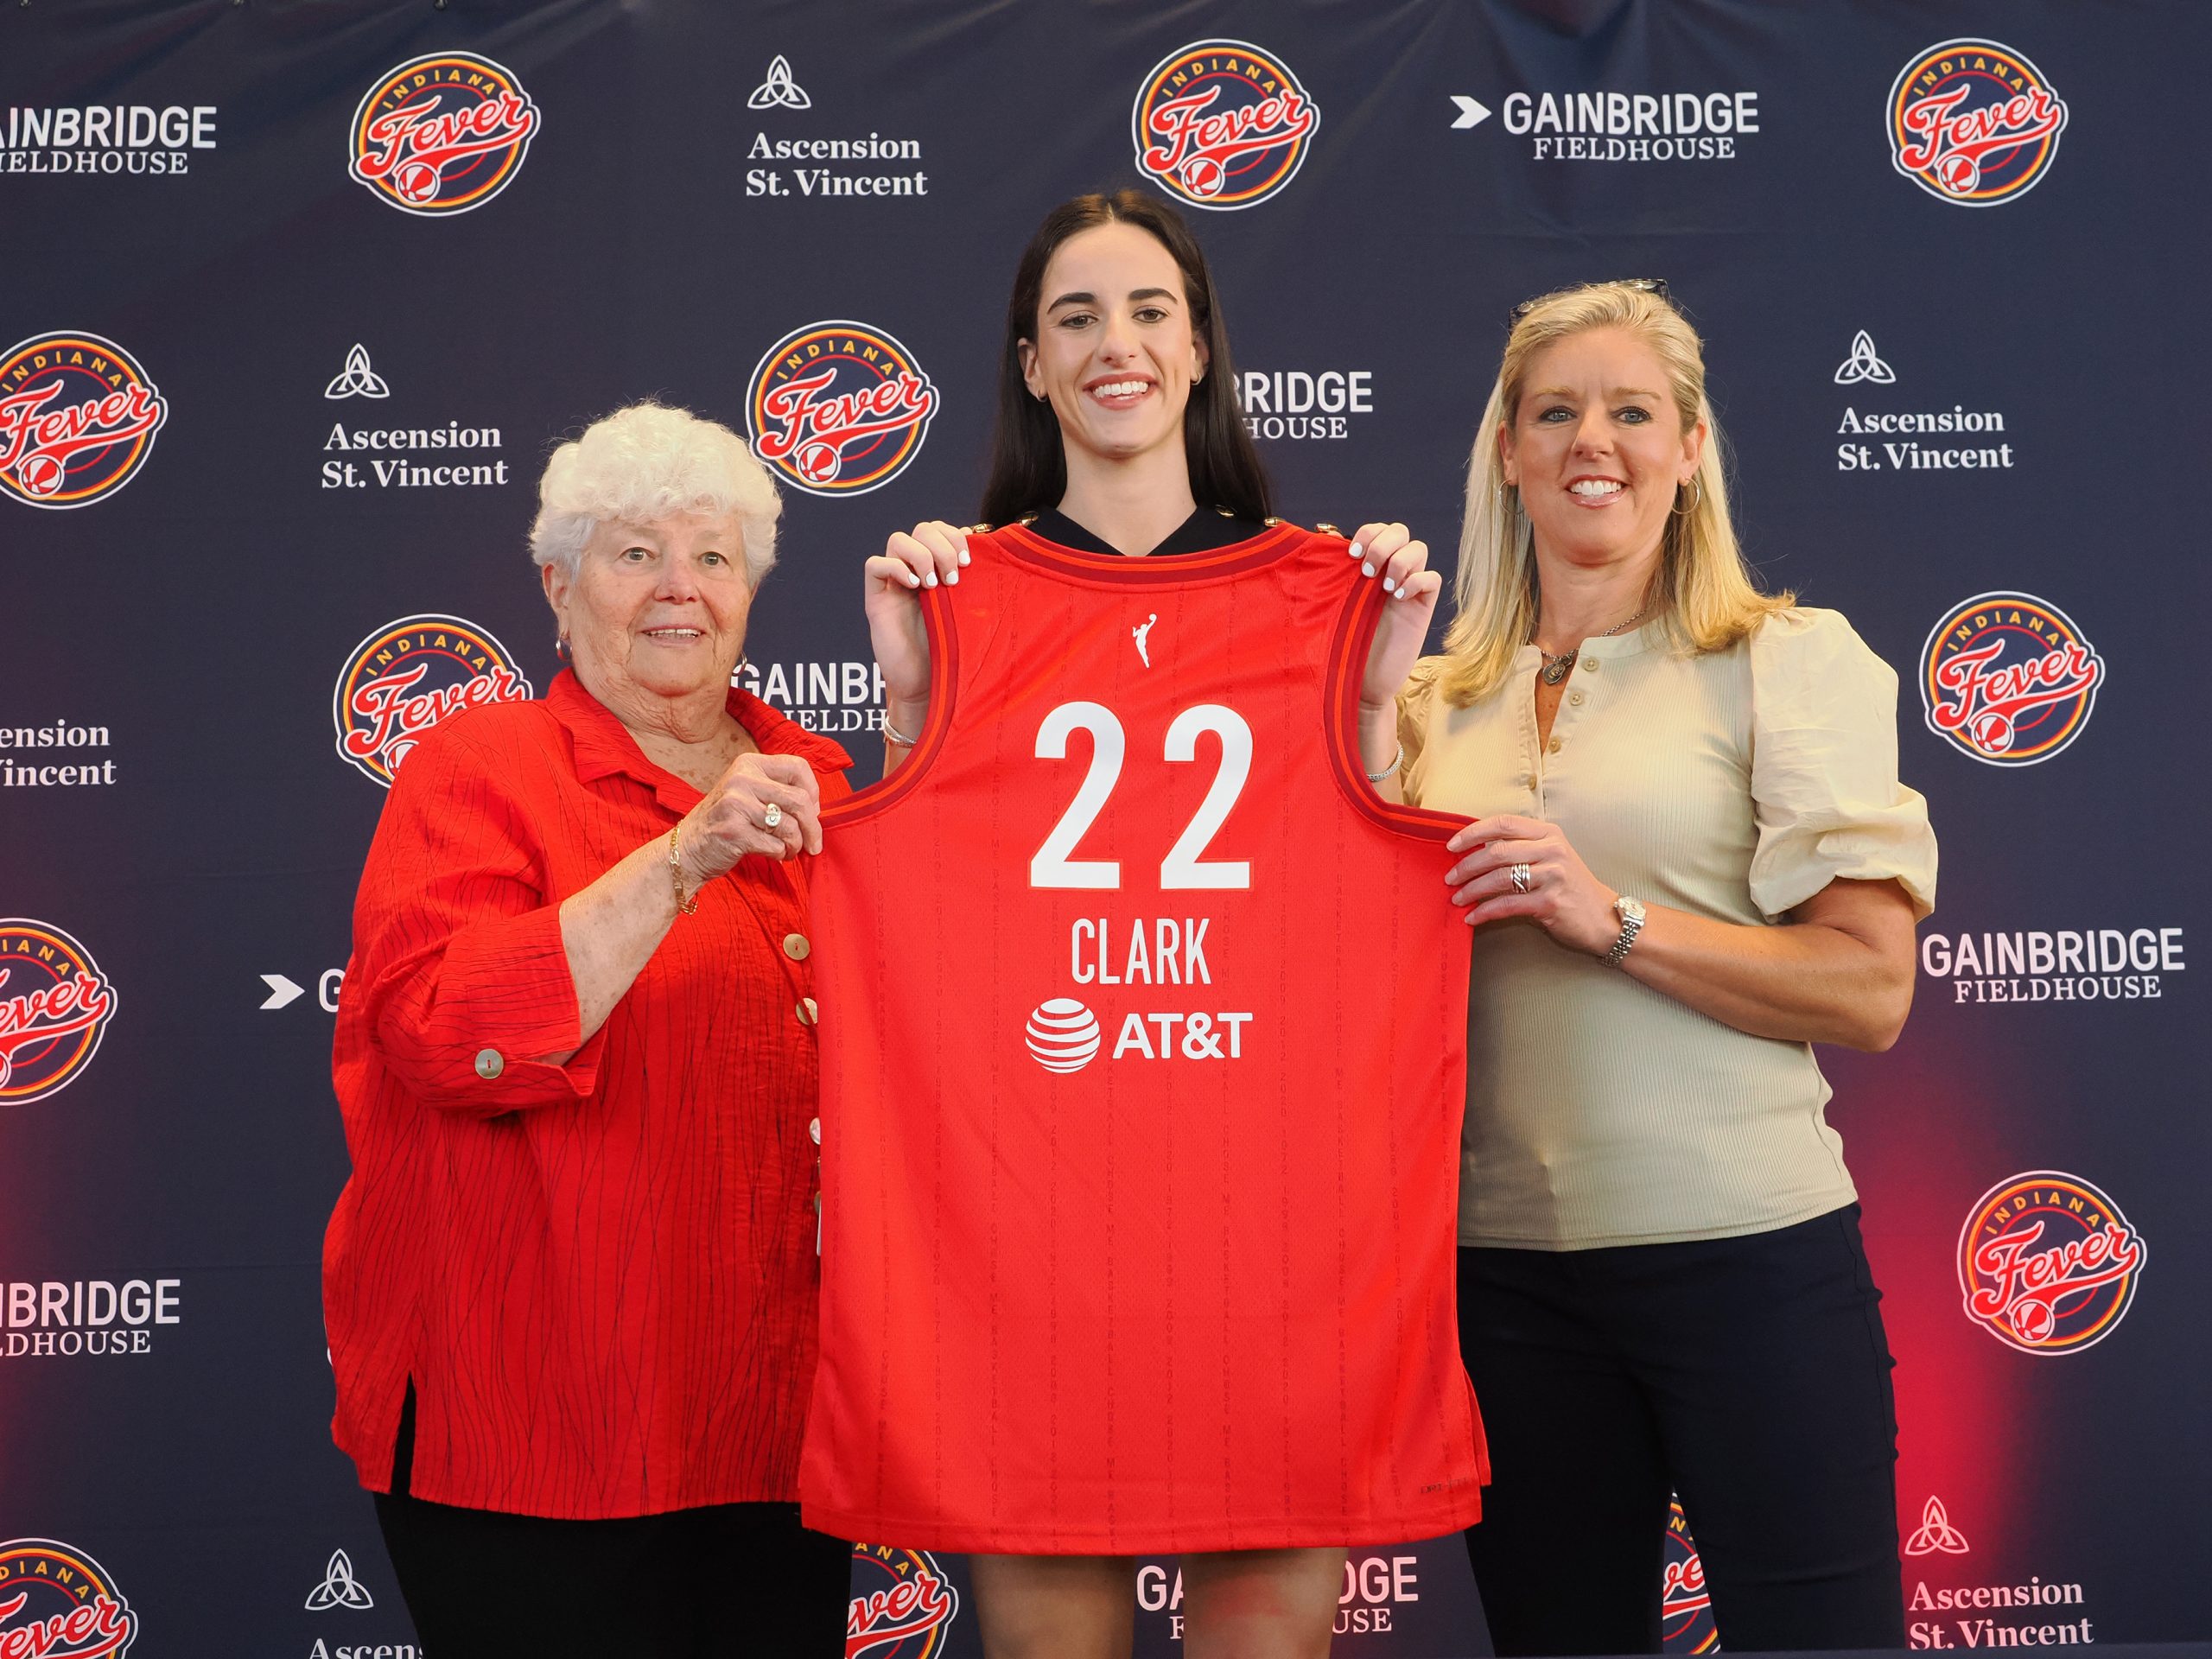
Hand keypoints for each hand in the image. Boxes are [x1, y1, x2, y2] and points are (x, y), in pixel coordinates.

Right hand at [681, 751, 822, 878]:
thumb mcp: (747, 794)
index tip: (814, 811)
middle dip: (813, 827)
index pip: (798, 767)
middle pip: (800, 800)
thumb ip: (777, 791)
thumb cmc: (724, 823)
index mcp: (749, 764)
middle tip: (814, 844)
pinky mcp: (734, 832)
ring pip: (790, 826)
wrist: (686, 849)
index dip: (814, 791)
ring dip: (796, 845)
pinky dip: (780, 854)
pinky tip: (774, 854)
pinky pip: (776, 845)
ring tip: (789, 850)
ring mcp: (736, 804)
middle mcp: (742, 779)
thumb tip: (817, 808)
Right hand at [864, 521, 968, 717]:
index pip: (941, 529)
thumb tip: (993, 550)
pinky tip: (915, 588)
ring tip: (935, 585)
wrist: (931, 684)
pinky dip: (895, 567)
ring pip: (897, 540)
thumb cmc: (955, 651)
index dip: (955, 535)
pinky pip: (874, 564)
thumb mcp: (972, 610)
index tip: (970, 561)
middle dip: (942, 546)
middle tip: (955, 577)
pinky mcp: (877, 599)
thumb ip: (978, 582)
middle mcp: (916, 570)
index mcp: (939, 568)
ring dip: (921, 555)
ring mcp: (894, 583)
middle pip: (922, 529)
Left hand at [1350, 521, 1442, 711]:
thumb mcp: (1331, 605)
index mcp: (1368, 566)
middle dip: (1383, 543)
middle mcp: (1389, 571)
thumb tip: (1320, 540)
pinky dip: (1417, 580)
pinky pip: (1432, 578)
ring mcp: (1408, 587)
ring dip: (1400, 560)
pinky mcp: (1422, 607)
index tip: (1351, 554)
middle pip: (1400, 531)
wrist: (1360, 681)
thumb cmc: (1341, 644)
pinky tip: (1398, 598)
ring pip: (1418, 548)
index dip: (1368, 533)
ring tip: (1383, 588)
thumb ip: (1331, 575)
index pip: (1378, 530)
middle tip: (1366, 572)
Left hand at [1444, 814, 1619, 952]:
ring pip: (1499, 878)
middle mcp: (1552, 850)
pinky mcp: (1550, 902)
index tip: (1452, 845)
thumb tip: (1475, 852)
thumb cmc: (1570, 887)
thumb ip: (1521, 849)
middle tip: (1450, 877)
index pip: (1504, 823)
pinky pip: (1507, 905)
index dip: (1473, 832)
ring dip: (1472, 890)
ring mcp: (1553, 876)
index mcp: (1549, 833)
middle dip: (1467, 866)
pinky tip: (1473, 917)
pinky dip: (1485, 912)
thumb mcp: (1551, 857)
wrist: (1604, 917)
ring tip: (1457, 898)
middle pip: (1497, 852)